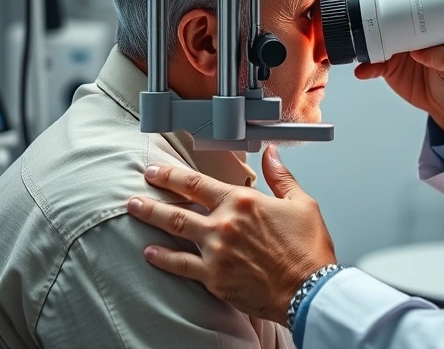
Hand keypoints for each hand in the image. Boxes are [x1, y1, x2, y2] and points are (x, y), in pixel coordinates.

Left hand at [125, 146, 336, 324]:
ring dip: (150, 218)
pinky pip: (180, 265)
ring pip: (174, 230)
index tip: (156, 171)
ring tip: (134, 210)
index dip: (172, 175)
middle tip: (137, 189)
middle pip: (178, 205)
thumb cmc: (308, 249)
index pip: (198, 183)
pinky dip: (162, 258)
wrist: (309, 289)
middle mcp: (225, 224)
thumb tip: (271, 154)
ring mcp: (216, 251)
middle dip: (153, 195)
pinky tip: (149, 253)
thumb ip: (281, 177)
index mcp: (244, 202)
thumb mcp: (302, 203)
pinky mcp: (214, 277)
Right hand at [354, 0, 443, 139]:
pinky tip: (362, 67)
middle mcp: (413, 28)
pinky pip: (370, 61)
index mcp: (434, 20)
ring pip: (375, 27)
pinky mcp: (388, 65)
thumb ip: (443, 58)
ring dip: (361, 25)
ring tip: (352, 24)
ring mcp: (398, 45)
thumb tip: (423, 51)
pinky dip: (364, 64)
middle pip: (390, 1)